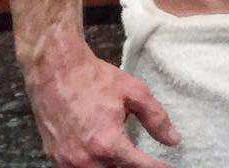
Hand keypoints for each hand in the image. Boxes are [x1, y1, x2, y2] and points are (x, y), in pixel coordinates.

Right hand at [24, 42, 180, 166]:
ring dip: (113, 167)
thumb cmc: (94, 78)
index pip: (140, 167)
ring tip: (121, 154)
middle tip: (141, 157)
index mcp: (109, 144)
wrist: (55, 71)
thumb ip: (155, 117)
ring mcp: (69, 163)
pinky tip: (100, 154)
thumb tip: (173, 140)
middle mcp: (88, 160)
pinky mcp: (56, 159)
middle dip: (132, 167)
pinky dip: (93, 165)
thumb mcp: (133, 91)